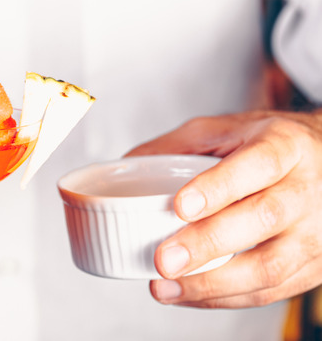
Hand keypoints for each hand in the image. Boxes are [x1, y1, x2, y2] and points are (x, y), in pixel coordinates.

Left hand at [127, 110, 321, 307]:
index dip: (220, 187)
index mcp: (285, 146)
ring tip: (165, 286)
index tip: (180, 206)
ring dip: (213, 283)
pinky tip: (189, 294)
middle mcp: (307, 188)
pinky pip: (272, 291)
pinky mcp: (314, 267)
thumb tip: (124, 165)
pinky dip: (225, 298)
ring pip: (272, 265)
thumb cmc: (267, 145)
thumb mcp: (225, 130)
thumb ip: (176, 145)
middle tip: (163, 259)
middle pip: (264, 218)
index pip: (258, 165)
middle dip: (208, 243)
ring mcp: (316, 232)